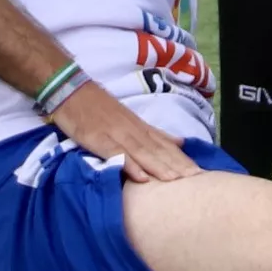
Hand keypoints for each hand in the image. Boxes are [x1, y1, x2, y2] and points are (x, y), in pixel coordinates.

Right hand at [51, 81, 201, 182]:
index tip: (200, 173)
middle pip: (158, 150)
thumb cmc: (99, 106)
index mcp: (140, 127)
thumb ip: (154, 132)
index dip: (182, 159)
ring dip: (159, 167)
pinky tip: (141, 177)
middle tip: (196, 181)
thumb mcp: (130, 118)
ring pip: (142, 152)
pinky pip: (116, 154)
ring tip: (175, 181)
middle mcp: (132, 130)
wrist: (71, 89)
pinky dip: (129, 165)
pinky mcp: (98, 139)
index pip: (166, 145)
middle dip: (177, 166)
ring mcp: (116, 134)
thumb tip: (180, 142)